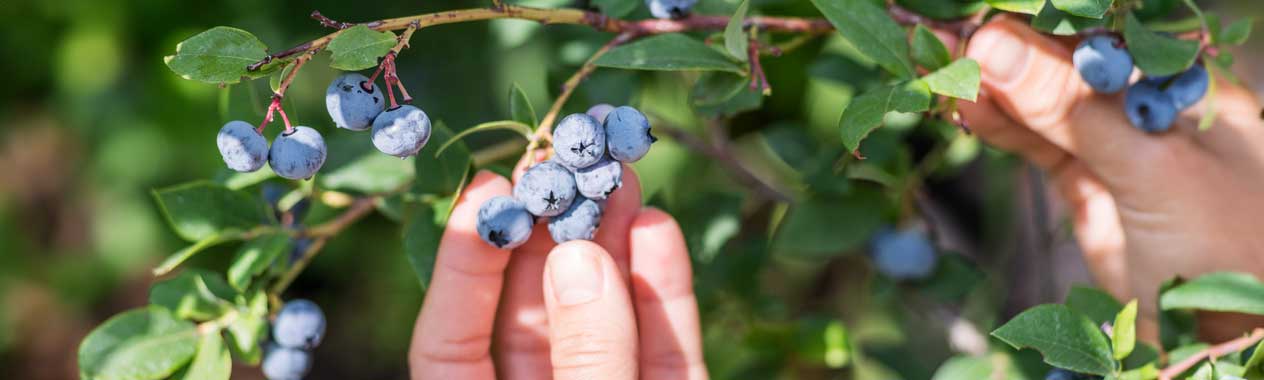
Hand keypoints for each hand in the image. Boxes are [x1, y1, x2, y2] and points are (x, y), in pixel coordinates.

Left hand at [407, 166, 706, 378]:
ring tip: (619, 175)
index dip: (464, 264)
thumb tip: (580, 260)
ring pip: (605, 320)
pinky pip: (664, 351)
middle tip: (564, 161)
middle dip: (551, 234)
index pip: (450, 343)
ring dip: (613, 245)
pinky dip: (664, 293)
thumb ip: (585, 358)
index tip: (489, 190)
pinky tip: (658, 232)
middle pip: (533, 316)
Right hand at [958, 17, 1263, 338]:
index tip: (976, 16)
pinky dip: (998, 127)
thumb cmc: (1231, 252)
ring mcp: (1120, 147)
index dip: (1037, 21)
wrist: (1238, 345)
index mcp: (1190, 81)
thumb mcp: (1150, 168)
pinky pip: (1037, 145)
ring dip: (988, 87)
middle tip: (931, 36)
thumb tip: (989, 45)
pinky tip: (963, 107)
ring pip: (1043, 104)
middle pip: (1065, 63)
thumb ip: (1069, 108)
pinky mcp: (1091, 187)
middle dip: (1001, 49)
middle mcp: (1154, 105)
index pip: (1102, 33)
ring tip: (928, 66)